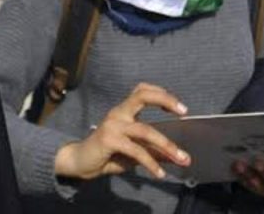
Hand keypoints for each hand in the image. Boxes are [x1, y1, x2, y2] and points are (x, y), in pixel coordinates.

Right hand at [54, 83, 189, 180]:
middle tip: (184, 112)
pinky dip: (150, 163)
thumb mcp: (135, 152)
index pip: (141, 91)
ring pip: (145, 130)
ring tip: (181, 158)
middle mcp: (118, 113)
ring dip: (166, 145)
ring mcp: (113, 125)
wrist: (79, 162)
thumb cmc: (108, 154)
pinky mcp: (109, 140)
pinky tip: (159, 173)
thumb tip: (180, 158)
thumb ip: (155, 152)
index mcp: (123, 111)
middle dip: (166, 99)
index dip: (161, 94)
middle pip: (142, 96)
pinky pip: (136, 150)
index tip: (180, 108)